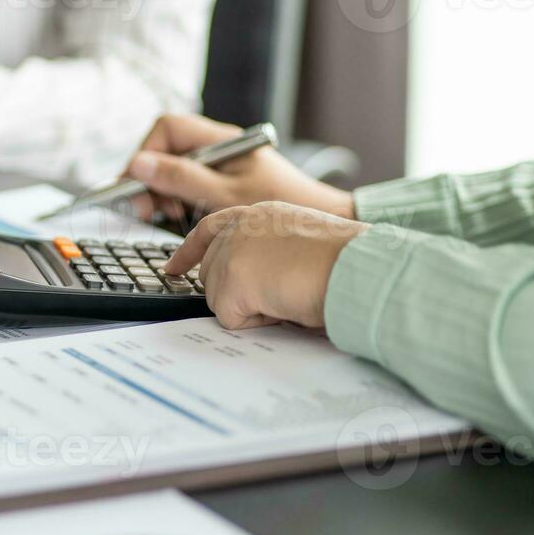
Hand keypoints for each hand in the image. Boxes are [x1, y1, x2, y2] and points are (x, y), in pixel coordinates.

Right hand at [126, 114, 355, 220]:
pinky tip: (181, 214)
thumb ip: (181, 178)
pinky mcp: (221, 179)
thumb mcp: (223, 196)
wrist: (319, 219)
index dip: (145, 153)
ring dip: (161, 190)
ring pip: (173, 166)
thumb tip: (139, 165)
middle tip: (143, 208)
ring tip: (165, 213)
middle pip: (166, 147)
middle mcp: (218, 145)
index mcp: (220, 138)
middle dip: (149, 177)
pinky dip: (176, 197)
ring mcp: (219, 162)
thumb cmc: (279, 206)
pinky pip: (187, 181)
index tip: (134, 185)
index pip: (166, 128)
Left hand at [162, 202, 369, 328]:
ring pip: (218, 297)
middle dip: (235, 291)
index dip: (189, 251)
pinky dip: (259, 321)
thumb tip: (255, 278)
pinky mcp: (231, 281)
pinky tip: (284, 304)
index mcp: (260, 213)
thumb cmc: (348, 259)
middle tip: (277, 293)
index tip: (173, 267)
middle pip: (209, 272)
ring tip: (288, 293)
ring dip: (251, 306)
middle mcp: (241, 227)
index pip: (210, 229)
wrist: (360, 266)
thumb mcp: (301, 240)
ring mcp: (232, 252)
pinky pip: (231, 318)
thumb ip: (268, 250)